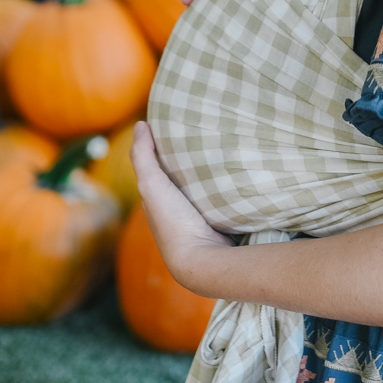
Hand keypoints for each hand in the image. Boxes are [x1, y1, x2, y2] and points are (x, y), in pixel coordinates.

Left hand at [130, 123, 233, 292]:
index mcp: (158, 200)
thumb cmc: (173, 221)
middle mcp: (177, 209)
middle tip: (210, 130)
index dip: (166, 147)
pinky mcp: (223, 221)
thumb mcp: (151, 185)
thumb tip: (140, 125)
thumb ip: (143, 157)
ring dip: (215, 171)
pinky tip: (242, 171)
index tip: (180, 123)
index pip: (160, 167)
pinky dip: (230, 184)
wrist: (203, 259)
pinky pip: (225, 197)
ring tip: (231, 145)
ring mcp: (201, 217)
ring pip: (206, 187)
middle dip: (193, 157)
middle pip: (184, 176)